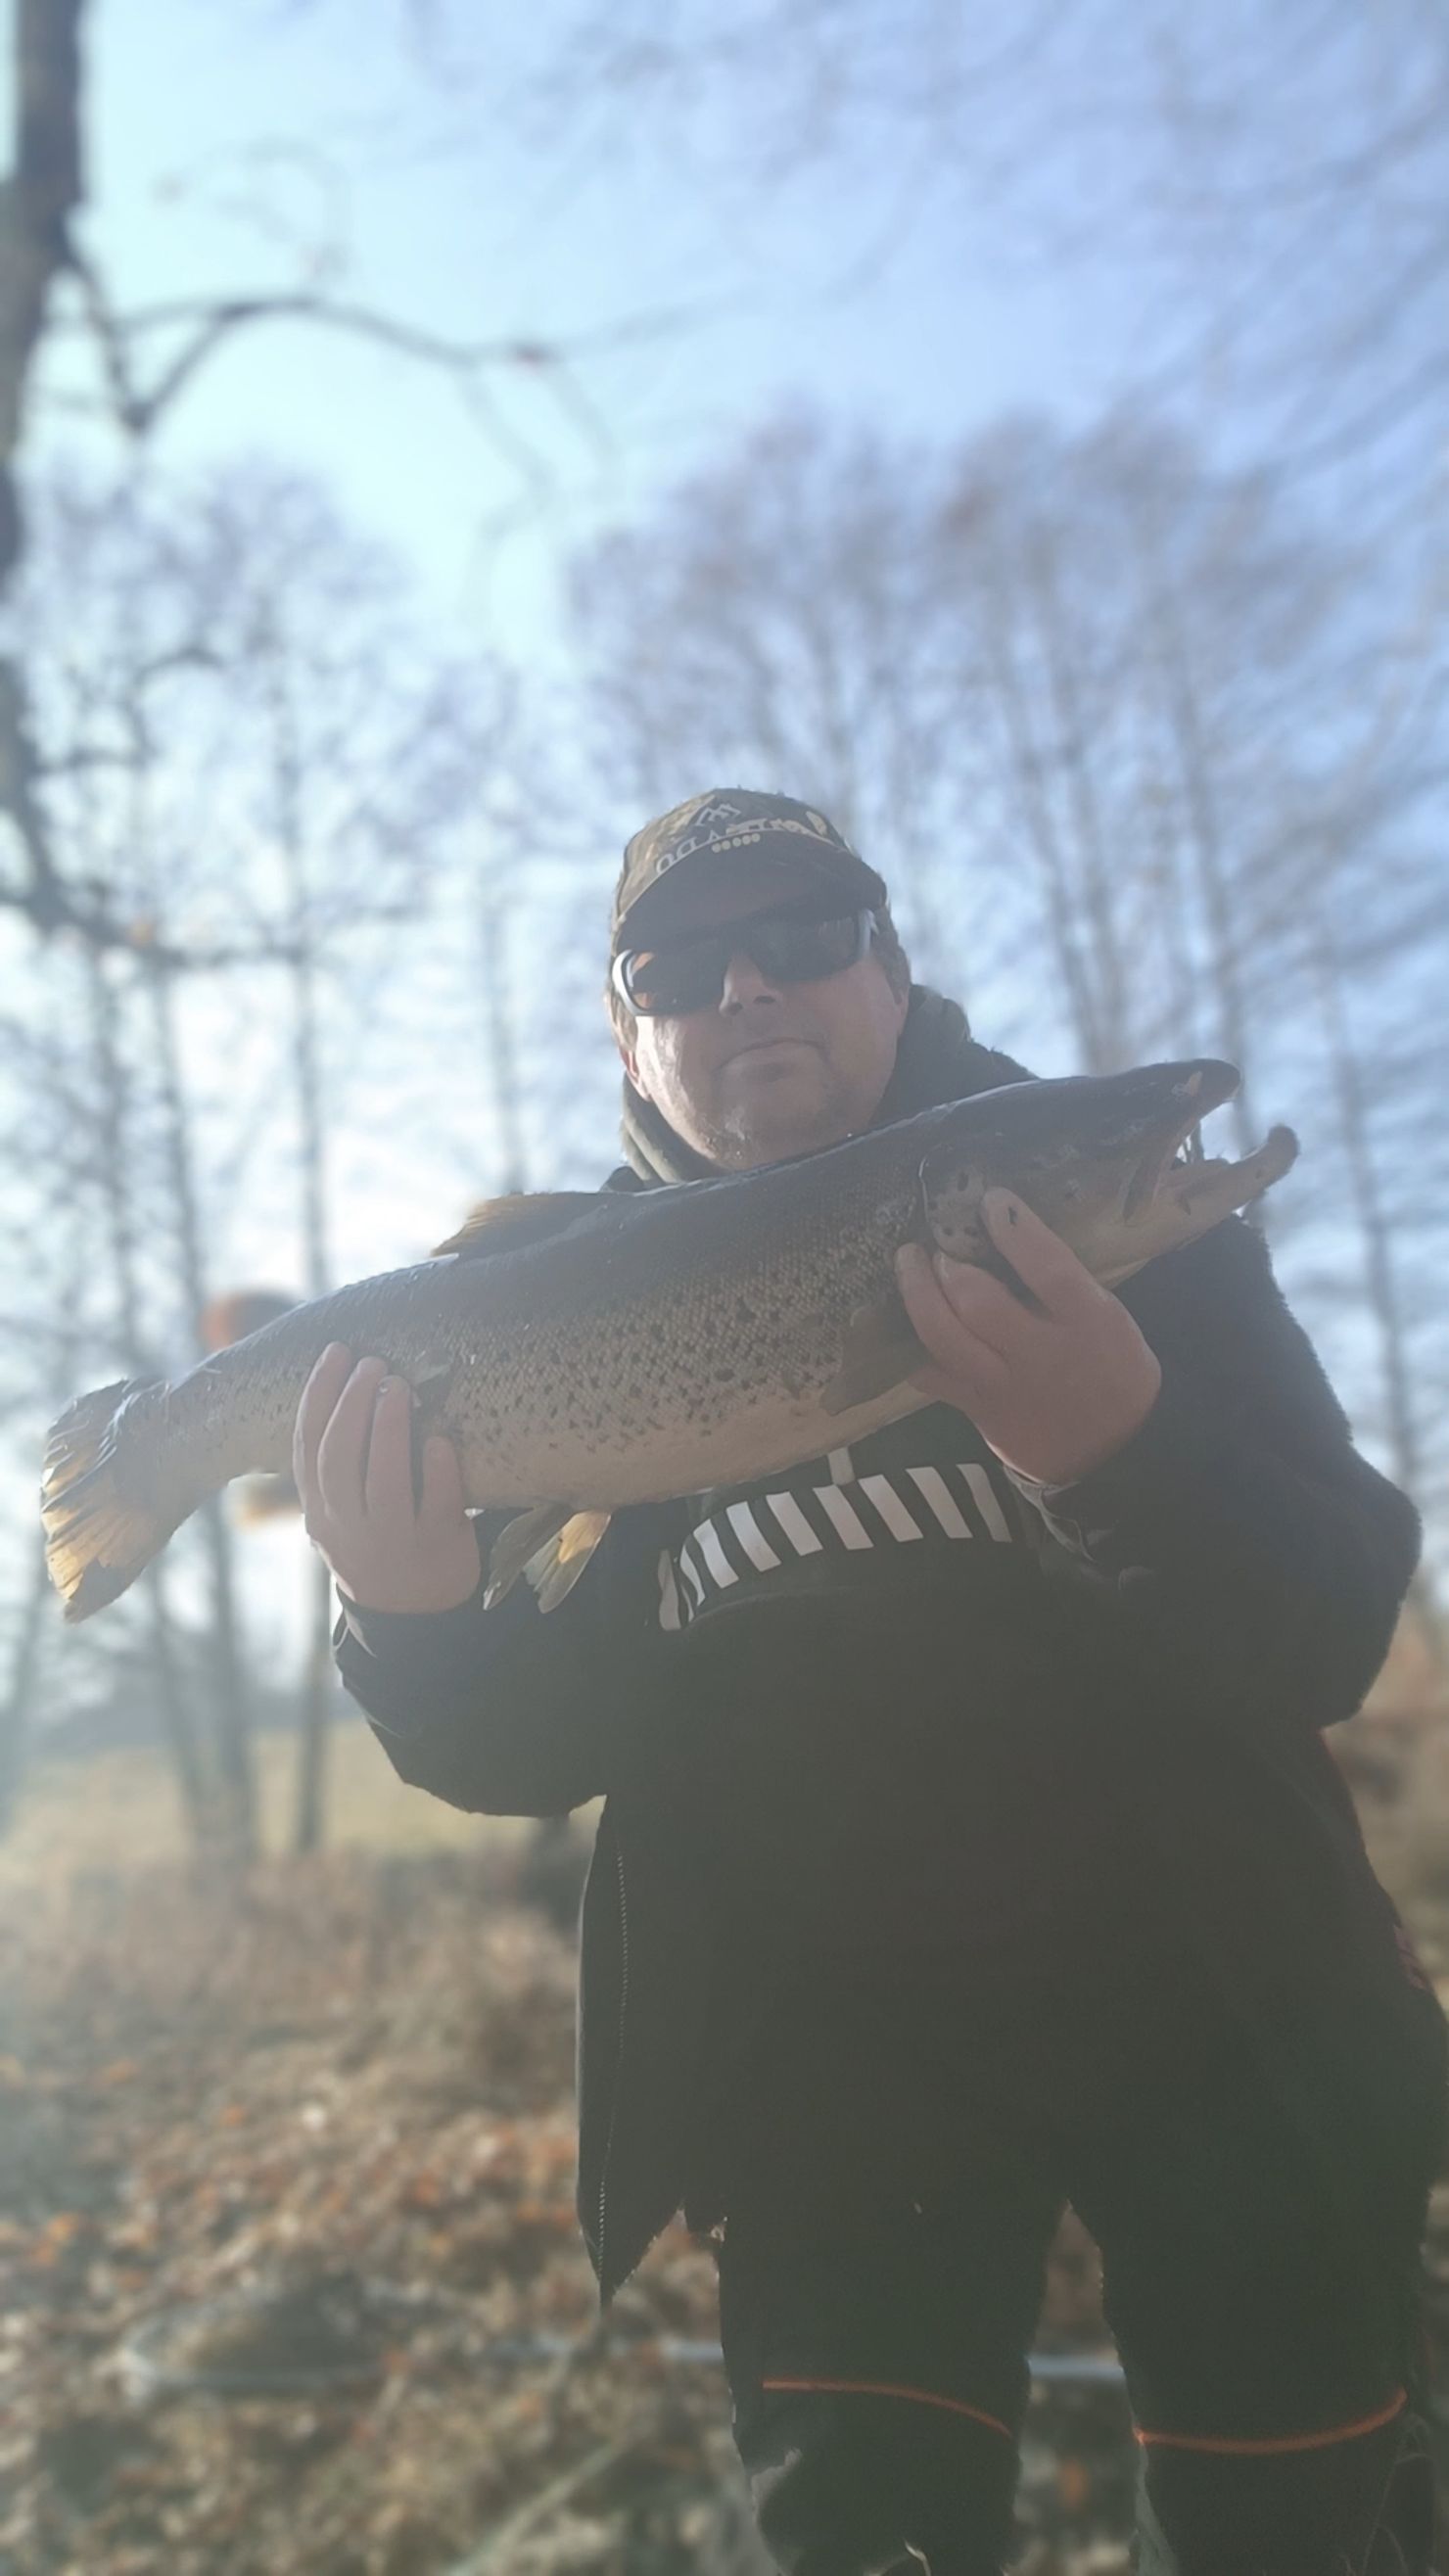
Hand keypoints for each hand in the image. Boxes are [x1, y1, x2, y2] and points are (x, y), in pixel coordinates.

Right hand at [293, 1345, 481, 1612]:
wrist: (414, 1620)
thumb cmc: (379, 1544)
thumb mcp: (341, 1516)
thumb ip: (335, 1468)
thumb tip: (343, 1385)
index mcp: (321, 1511)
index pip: (308, 1447)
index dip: (318, 1396)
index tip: (336, 1352)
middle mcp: (348, 1527)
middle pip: (339, 1458)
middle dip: (352, 1403)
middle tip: (373, 1363)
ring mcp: (391, 1541)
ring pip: (381, 1481)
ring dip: (388, 1427)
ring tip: (399, 1385)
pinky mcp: (436, 1549)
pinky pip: (434, 1506)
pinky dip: (436, 1470)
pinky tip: (441, 1438)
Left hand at [894, 1189, 1161, 1486]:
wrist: (1114, 1448)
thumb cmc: (1111, 1364)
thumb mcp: (1105, 1313)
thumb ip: (1060, 1277)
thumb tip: (1001, 1220)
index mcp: (1088, 1320)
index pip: (1049, 1269)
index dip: (1015, 1230)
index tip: (991, 1199)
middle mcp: (1041, 1354)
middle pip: (979, 1304)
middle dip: (948, 1266)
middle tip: (937, 1245)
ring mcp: (1001, 1386)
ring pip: (942, 1339)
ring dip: (916, 1294)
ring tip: (909, 1263)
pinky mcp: (973, 1408)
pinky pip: (926, 1373)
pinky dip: (904, 1341)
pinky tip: (899, 1314)